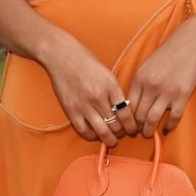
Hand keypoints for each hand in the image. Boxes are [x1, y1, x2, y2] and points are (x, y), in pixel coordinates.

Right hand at [41, 31, 142, 145]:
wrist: (62, 56)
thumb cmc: (86, 62)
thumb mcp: (107, 74)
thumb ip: (115, 93)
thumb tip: (125, 112)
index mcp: (111, 86)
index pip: (127, 114)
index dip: (132, 126)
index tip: (133, 129)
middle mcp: (99, 97)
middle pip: (116, 125)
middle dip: (122, 133)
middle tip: (124, 134)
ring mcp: (84, 105)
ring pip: (102, 132)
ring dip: (109, 139)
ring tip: (112, 139)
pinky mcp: (71, 110)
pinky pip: (84, 131)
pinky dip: (92, 136)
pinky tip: (95, 134)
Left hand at [125, 25, 195, 136]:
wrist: (189, 43)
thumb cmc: (167, 53)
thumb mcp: (146, 65)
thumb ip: (139, 83)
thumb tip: (132, 103)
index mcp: (139, 78)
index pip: (128, 106)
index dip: (127, 119)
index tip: (128, 124)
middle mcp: (151, 86)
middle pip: (138, 115)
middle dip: (137, 127)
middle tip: (138, 132)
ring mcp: (166, 92)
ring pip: (152, 119)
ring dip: (149, 130)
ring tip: (149, 133)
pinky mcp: (182, 96)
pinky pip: (173, 117)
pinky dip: (169, 126)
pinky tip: (167, 129)